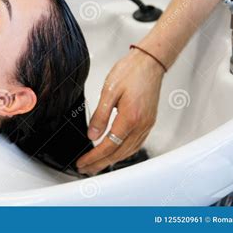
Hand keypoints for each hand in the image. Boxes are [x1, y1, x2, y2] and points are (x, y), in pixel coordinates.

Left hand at [76, 48, 164, 174]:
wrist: (150, 62)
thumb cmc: (130, 72)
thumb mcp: (109, 91)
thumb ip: (100, 115)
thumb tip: (92, 135)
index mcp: (130, 118)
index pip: (108, 146)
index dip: (93, 157)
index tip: (82, 163)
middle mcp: (141, 125)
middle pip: (118, 153)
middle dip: (100, 163)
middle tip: (85, 169)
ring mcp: (147, 125)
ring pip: (128, 151)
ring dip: (112, 161)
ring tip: (97, 165)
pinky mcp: (149, 122)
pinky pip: (136, 144)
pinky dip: (123, 153)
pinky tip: (116, 153)